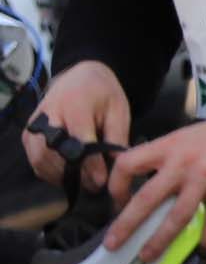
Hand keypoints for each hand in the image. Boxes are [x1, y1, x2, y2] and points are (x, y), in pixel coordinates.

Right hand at [25, 62, 128, 189]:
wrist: (80, 77)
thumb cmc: (103, 95)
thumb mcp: (118, 110)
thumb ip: (117, 137)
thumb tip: (116, 165)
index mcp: (75, 105)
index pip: (79, 142)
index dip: (90, 165)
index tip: (101, 181)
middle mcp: (49, 114)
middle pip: (54, 152)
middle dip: (74, 172)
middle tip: (93, 186)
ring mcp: (35, 124)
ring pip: (41, 158)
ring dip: (60, 175)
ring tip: (82, 183)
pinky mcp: (29, 133)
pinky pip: (34, 158)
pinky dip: (48, 171)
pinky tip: (66, 175)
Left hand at [104, 110, 205, 263]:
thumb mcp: (187, 136)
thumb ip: (168, 155)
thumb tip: (149, 177)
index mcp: (168, 147)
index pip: (128, 164)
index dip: (116, 185)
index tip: (117, 202)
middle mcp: (182, 163)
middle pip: (146, 198)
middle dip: (126, 224)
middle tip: (112, 244)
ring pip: (176, 215)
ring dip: (159, 239)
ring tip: (147, 255)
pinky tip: (204, 248)